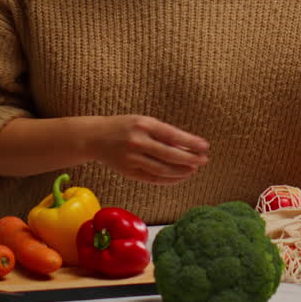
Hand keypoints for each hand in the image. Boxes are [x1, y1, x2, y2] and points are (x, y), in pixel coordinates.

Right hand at [90, 115, 209, 184]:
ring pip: (162, 169)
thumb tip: (187, 147)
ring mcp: (132, 158)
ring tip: (193, 170)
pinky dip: (168, 179)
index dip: (191, 142)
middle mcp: (137, 141)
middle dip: (190, 159)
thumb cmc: (124, 127)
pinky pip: (152, 178)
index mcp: (144, 125)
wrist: (95, 137)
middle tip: (203, 160)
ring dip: (181, 171)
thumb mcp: (143, 122)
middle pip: (169, 155)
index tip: (205, 146)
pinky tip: (179, 177)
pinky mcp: (128, 171)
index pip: (173, 135)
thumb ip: (162, 133)